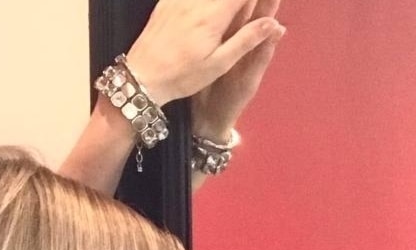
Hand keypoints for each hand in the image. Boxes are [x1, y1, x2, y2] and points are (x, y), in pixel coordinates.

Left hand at [125, 0, 284, 106]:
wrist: (143, 75)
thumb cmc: (184, 76)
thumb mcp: (219, 64)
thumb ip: (246, 40)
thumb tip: (273, 23)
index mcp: (214, 16)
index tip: (267, 2)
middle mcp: (197, 1)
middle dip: (241, 1)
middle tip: (250, 9)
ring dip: (225, 2)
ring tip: (235, 11)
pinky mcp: (167, 0)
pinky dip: (206, 2)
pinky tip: (211, 10)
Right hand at [192, 0, 284, 140]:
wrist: (206, 116)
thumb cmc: (232, 100)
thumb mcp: (249, 79)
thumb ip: (262, 54)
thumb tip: (280, 28)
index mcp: (251, 43)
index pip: (262, 14)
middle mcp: (237, 36)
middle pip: (245, 5)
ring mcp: (220, 36)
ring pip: (227, 9)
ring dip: (232, 0)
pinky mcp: (204, 41)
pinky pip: (210, 20)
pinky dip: (212, 8)